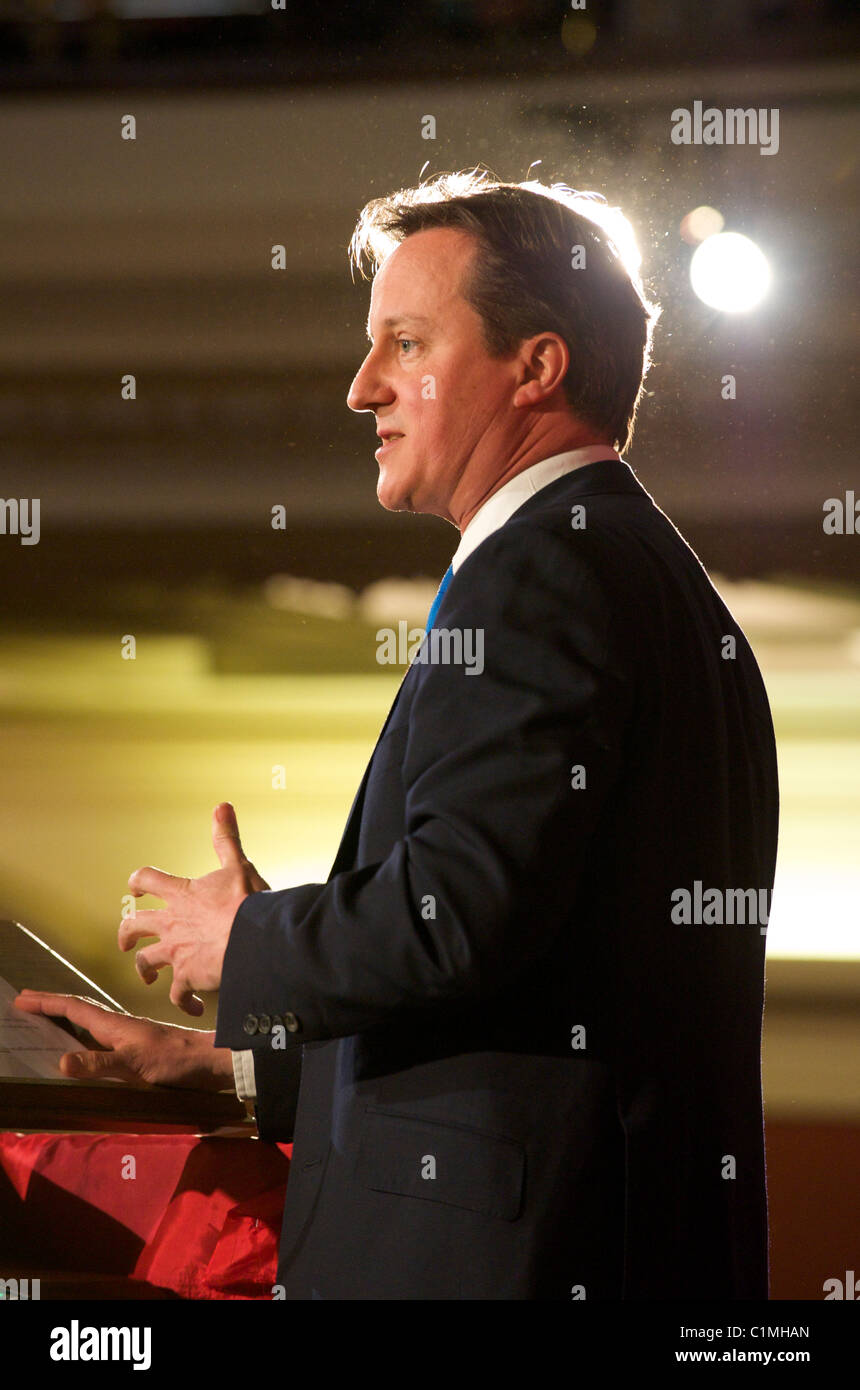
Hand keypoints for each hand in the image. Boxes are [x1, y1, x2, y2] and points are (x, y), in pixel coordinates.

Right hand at [13, 991, 236, 1090]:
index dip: (46, 1003)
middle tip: (26, 1001)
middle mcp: (119, 1026)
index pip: (73, 1008)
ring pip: (90, 1021)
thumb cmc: (175, 1060)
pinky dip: (85, 1033)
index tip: (21, 998)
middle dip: (51, 1005)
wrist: (210, 1061)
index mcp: (114, 1025)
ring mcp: (129, 1035)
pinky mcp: (138, 1047)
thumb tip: (60, 1062)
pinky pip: (102, 1034)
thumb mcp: (134, 1064)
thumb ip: (99, 1063)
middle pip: (78, 1010)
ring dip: (66, 1017)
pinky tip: (87, 1043)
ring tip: (47, 1018)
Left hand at [119, 802, 269, 1017]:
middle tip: (125, 940)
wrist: (255, 940)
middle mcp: (172, 924)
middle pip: (134, 926)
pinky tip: (191, 1006)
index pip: (147, 880)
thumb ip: (226, 838)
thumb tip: (222, 807)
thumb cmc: (247, 903)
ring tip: (149, 977)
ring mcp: (176, 952)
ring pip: (146, 962)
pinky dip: (183, 1002)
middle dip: (127, 933)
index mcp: (182, 895)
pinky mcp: (188, 977)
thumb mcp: (237, 864)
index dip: (138, 881)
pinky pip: (177, 995)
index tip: (136, 886)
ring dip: (145, 970)